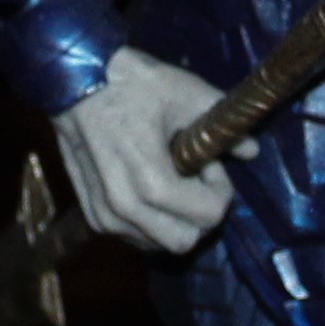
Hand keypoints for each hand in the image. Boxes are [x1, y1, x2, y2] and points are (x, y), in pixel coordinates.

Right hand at [53, 46, 240, 254]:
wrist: (72, 81)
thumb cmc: (132, 84)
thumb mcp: (185, 93)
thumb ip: (223, 127)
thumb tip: (252, 150)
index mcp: (152, 182)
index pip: (208, 216)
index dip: (220, 191)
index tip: (208, 163)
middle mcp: (126, 209)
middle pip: (184, 241)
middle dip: (198, 214)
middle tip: (193, 178)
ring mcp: (105, 217)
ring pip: (158, 245)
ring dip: (173, 220)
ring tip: (167, 180)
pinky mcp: (92, 216)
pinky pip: (134, 238)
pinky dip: (150, 223)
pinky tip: (146, 188)